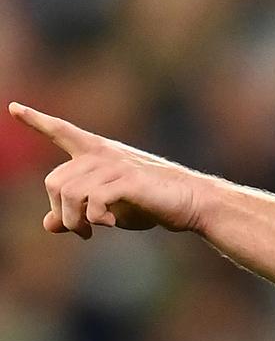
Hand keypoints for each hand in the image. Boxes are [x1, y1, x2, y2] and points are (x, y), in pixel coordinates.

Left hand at [10, 102, 208, 238]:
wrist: (191, 201)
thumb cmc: (151, 203)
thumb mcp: (109, 208)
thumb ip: (77, 212)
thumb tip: (48, 224)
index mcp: (98, 153)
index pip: (62, 132)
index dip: (36, 121)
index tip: (14, 108)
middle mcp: (103, 154)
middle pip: (54, 181)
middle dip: (60, 211)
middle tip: (79, 231)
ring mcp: (115, 165)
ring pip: (69, 194)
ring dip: (76, 221)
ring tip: (91, 232)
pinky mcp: (127, 181)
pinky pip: (92, 202)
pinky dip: (96, 220)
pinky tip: (110, 225)